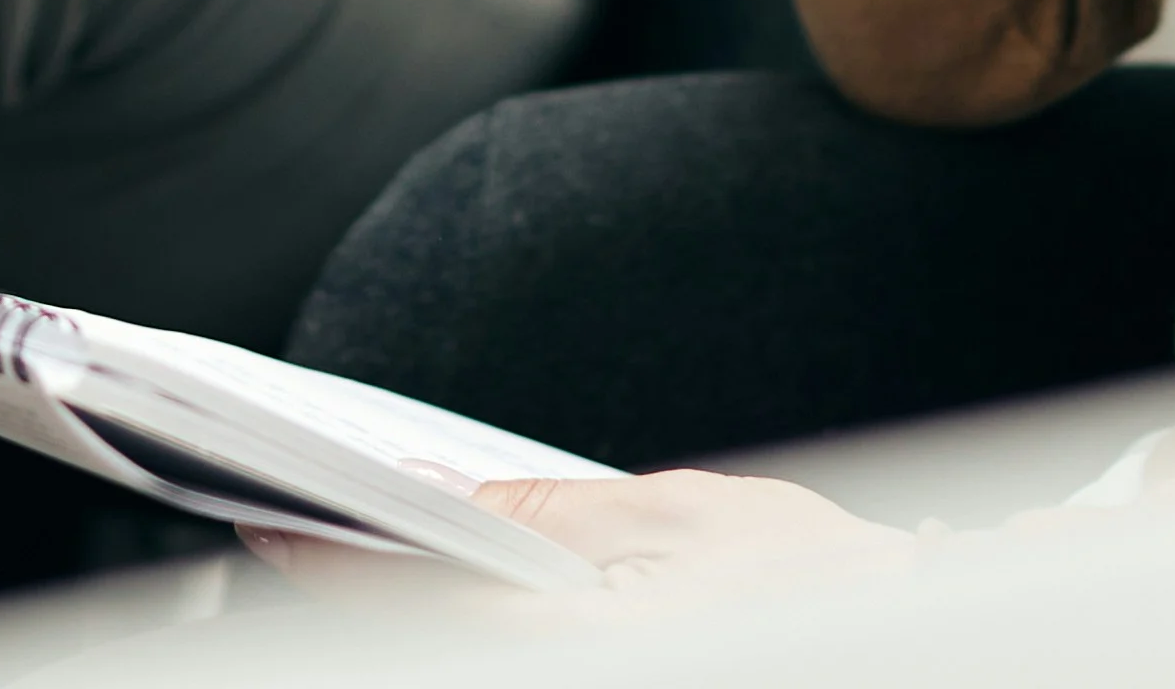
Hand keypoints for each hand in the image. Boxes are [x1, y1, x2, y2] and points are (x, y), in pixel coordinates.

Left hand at [239, 468, 908, 613]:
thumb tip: (448, 502)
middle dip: (349, 589)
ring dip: (402, 612)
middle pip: (419, 645)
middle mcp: (565, 674)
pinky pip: (503, 658)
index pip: (405, 604)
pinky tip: (439, 591)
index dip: (318, 560)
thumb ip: (549, 515)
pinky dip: (458, 628)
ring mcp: (582, 677)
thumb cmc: (814, 587)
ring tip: (351, 550)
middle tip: (286, 526)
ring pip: (456, 656)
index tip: (259, 519)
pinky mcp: (606, 676)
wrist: (915, 641)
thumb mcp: (675, 520)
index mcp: (572, 645)